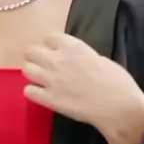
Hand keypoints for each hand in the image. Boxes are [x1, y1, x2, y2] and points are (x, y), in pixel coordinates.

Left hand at [23, 32, 143, 143]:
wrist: (118, 106)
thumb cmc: (117, 81)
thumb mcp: (99, 59)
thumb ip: (81, 56)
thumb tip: (75, 61)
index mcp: (72, 47)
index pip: (48, 37)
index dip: (50, 45)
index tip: (55, 51)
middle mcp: (57, 59)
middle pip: (31, 51)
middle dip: (36, 57)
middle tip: (44, 66)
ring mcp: (50, 79)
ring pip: (26, 69)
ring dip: (32, 73)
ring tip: (41, 80)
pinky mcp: (48, 99)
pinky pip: (28, 91)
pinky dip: (33, 92)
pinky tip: (42, 95)